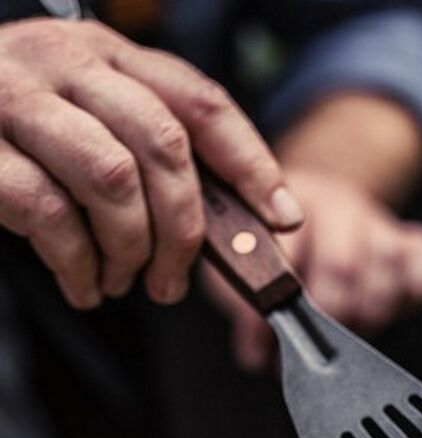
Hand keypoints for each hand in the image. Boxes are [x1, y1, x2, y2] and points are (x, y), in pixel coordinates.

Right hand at [0, 18, 302, 308]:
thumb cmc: (25, 134)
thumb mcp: (94, 122)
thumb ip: (154, 157)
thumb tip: (244, 226)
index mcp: (109, 57)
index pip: (202, 102)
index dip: (252, 164)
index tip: (283, 218)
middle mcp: (65, 64)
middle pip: (164, 144)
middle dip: (185, 228)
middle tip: (175, 281)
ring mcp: (16, 99)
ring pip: (112, 177)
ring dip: (131, 248)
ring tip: (123, 282)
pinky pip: (49, 212)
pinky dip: (79, 264)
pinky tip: (85, 285)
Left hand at [203, 168, 421, 370]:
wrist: (309, 210)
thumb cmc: (275, 251)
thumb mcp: (247, 274)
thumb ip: (248, 312)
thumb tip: (257, 358)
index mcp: (283, 207)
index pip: (284, 257)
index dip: (279, 308)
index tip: (270, 346)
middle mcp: (335, 206)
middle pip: (343, 265)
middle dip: (329, 318)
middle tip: (317, 346)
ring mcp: (377, 220)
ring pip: (387, 265)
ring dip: (371, 312)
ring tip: (351, 333)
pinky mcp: (412, 240)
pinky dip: (415, 292)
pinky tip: (392, 309)